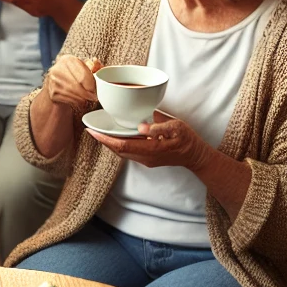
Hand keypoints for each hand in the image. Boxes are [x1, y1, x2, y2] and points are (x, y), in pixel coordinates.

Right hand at [43, 55, 101, 113]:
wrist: (56, 86)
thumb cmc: (73, 76)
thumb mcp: (83, 68)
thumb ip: (93, 66)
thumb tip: (96, 62)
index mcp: (67, 60)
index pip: (83, 73)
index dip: (91, 84)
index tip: (95, 89)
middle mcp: (57, 69)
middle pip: (78, 84)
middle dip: (88, 92)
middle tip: (94, 97)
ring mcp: (53, 82)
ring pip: (73, 93)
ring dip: (83, 98)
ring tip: (87, 99)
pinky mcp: (52, 93)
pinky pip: (68, 99)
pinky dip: (76, 102)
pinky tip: (79, 101)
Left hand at [87, 110, 207, 169]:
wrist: (194, 156)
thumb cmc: (187, 140)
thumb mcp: (177, 128)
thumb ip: (159, 126)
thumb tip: (142, 126)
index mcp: (151, 149)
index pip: (122, 145)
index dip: (106, 139)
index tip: (93, 131)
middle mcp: (145, 157)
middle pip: (118, 151)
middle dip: (103, 141)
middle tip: (91, 129)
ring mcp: (145, 160)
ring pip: (122, 153)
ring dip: (110, 143)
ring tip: (100, 132)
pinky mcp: (146, 159)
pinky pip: (128, 153)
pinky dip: (119, 145)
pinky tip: (116, 136)